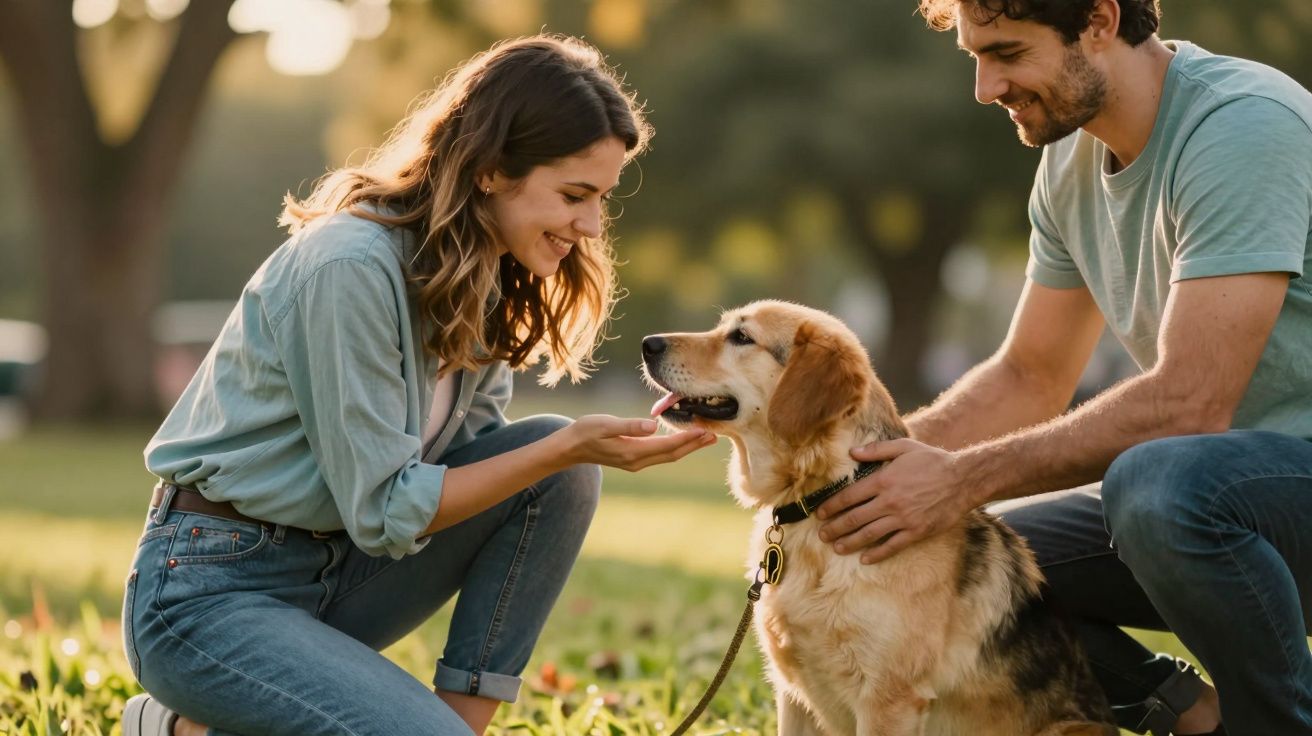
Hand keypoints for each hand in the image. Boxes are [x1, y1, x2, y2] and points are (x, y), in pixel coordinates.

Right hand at [554, 414, 716, 471]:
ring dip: (688, 446)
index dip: (687, 438)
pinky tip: (683, 438)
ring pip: (669, 455)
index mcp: (633, 452)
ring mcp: (636, 462)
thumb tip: (652, 426)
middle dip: (694, 445)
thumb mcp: (604, 425)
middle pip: (673, 454)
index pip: (667, 446)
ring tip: (705, 436)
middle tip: (715, 434)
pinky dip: (675, 446)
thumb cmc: (585, 432)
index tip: (705, 429)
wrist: (570, 448)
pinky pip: (661, 454)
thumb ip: (629, 426)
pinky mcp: (634, 458)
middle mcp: (638, 461)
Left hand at [815, 438, 973, 563]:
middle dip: (835, 527)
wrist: (963, 479)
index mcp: (883, 480)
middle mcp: (890, 501)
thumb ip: (876, 450)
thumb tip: (851, 452)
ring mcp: (903, 518)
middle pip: (855, 518)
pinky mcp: (917, 532)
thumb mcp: (904, 447)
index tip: (820, 514)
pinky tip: (865, 559)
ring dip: (850, 542)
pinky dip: (878, 554)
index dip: (831, 506)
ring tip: (836, 548)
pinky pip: (893, 546)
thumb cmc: (932, 460)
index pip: (849, 496)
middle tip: (822, 535)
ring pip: (870, 534)